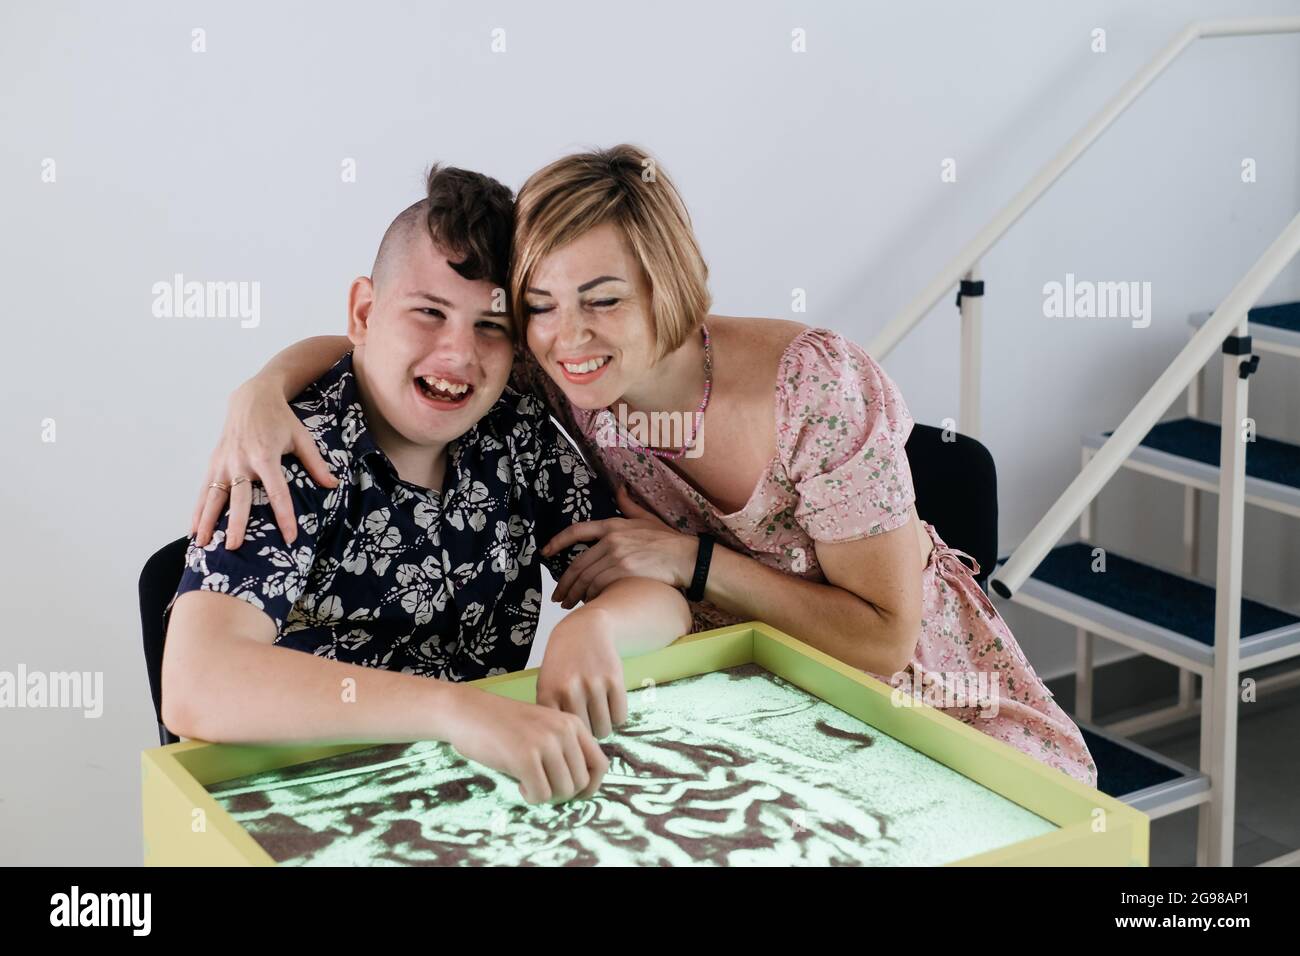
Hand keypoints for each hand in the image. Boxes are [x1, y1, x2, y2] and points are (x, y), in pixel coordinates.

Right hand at [190, 377, 336, 548]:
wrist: (251, 398)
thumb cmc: (280, 419)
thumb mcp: (302, 438)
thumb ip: (316, 463)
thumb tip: (333, 485)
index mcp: (266, 457)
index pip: (277, 492)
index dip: (285, 516)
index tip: (290, 538)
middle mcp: (242, 461)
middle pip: (239, 498)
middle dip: (236, 523)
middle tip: (233, 547)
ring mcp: (225, 463)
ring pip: (214, 496)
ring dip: (207, 520)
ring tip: (202, 544)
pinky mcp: (214, 462)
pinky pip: (204, 489)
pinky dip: (197, 510)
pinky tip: (193, 529)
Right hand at [443, 686, 607, 803]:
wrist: (467, 712)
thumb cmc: (504, 725)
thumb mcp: (544, 729)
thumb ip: (566, 749)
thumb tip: (583, 788)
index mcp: (572, 723)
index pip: (601, 765)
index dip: (590, 786)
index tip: (572, 792)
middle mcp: (564, 731)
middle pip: (582, 783)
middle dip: (562, 793)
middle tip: (542, 786)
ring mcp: (545, 743)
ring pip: (564, 791)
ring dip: (547, 796)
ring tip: (529, 783)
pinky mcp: (525, 757)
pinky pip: (541, 795)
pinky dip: (531, 797)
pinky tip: (519, 785)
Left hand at [537, 611, 627, 738]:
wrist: (583, 630)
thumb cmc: (562, 666)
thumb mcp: (546, 687)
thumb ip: (550, 718)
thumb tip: (563, 755)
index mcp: (547, 694)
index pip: (559, 737)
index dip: (567, 743)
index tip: (569, 740)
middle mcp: (568, 689)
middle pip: (583, 736)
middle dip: (587, 735)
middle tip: (586, 724)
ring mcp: (592, 683)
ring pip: (604, 729)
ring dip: (603, 727)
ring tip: (596, 716)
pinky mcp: (614, 679)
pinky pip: (620, 716)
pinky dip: (616, 716)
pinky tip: (609, 705)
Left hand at [543, 485, 695, 608]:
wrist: (686, 557)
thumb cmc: (667, 540)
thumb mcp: (646, 518)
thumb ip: (628, 504)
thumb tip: (619, 487)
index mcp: (612, 525)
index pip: (576, 531)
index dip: (557, 542)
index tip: (545, 552)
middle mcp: (611, 540)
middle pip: (577, 564)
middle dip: (564, 583)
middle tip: (558, 596)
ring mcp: (617, 556)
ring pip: (585, 579)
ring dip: (574, 594)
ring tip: (570, 604)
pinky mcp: (624, 572)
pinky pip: (599, 587)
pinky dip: (591, 597)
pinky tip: (589, 603)